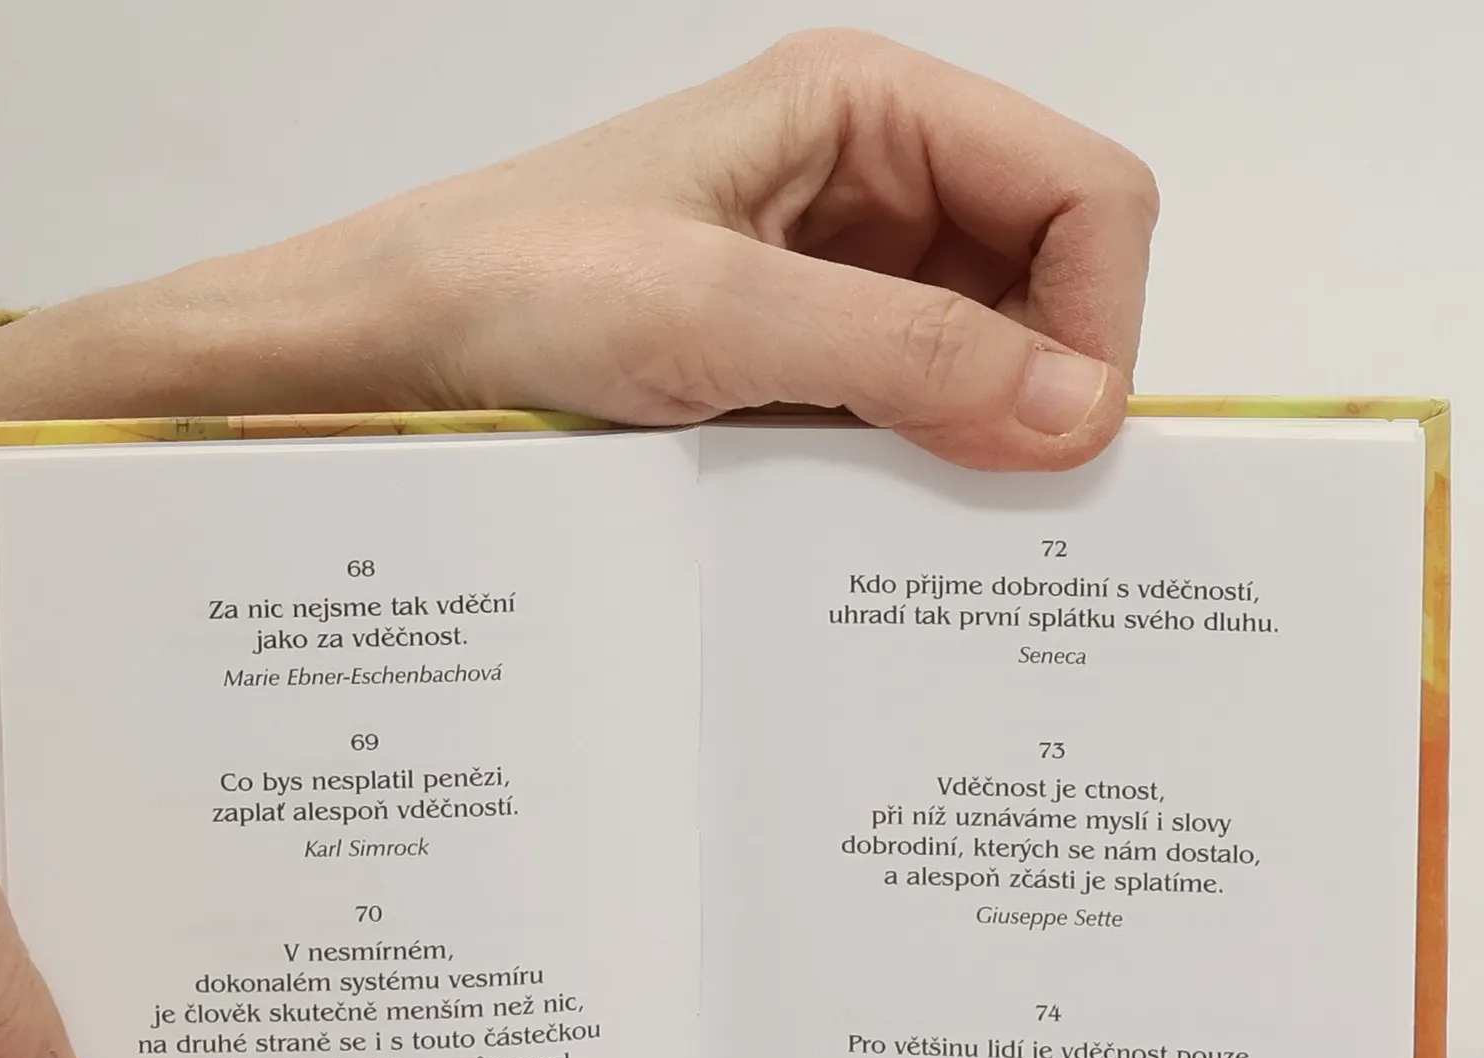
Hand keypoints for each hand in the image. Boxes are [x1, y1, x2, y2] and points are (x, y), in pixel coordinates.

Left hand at [0, 31, 1156, 469]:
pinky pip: (913, 407)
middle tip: (1002, 504)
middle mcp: (873, 181)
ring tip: (932, 521)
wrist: (384, 353)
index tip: (1062, 447)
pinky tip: (883, 520)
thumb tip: (1076, 414)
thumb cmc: (513, 290)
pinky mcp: (802, 360)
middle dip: (1047, 387)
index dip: (1099, 320)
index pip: (1084, 195)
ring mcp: (839, 275)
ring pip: (991, 355)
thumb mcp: (717, 318)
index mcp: (869, 110)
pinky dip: (922, 465)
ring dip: (982, 436)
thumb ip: (905, 356)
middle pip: (1052, 277)